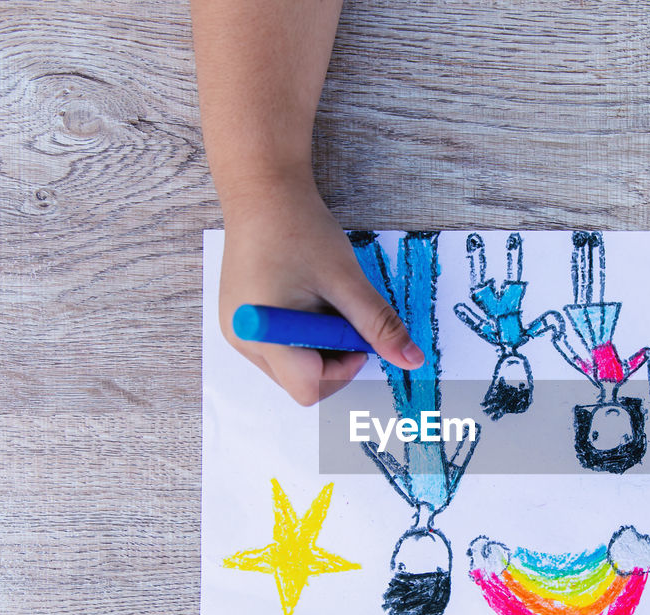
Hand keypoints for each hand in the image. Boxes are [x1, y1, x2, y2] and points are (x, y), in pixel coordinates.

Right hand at [218, 176, 422, 405]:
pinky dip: (304, 335)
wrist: (262, 191)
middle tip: (346, 317)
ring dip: (320, 346)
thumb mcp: (346, 280)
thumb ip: (378, 325)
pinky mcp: (241, 322)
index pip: (309, 388)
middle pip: (301, 382)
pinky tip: (307, 299)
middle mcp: (243, 342)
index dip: (343, 370)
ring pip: (293, 367)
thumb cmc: (299, 228)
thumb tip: (411, 359)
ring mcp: (238, 334)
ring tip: (323, 302)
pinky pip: (281, 348)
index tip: (357, 337)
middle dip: (333, 359)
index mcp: (264, 334)